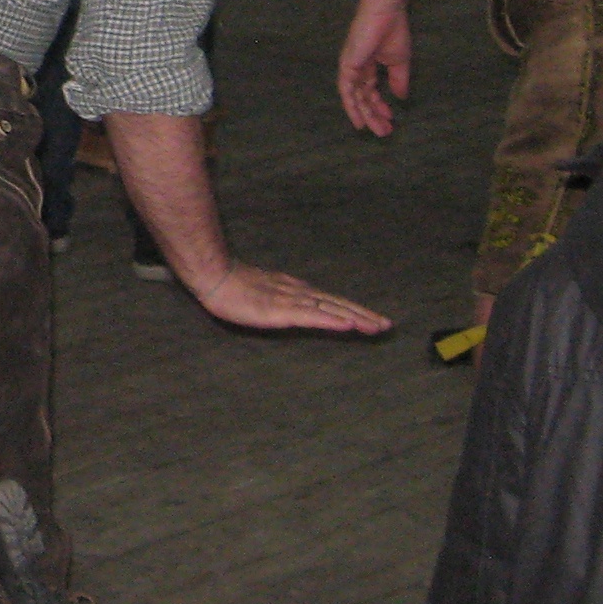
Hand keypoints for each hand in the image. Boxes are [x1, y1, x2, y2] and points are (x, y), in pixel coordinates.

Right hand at [188, 261, 390, 336]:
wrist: (215, 276)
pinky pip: (312, 317)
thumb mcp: (264, 294)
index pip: (331, 302)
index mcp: (296, 290)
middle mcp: (300, 293)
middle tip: (387, 325)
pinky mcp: (282, 310)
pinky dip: (332, 321)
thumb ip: (282, 301)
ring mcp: (292, 301)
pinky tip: (348, 325)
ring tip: (376, 327)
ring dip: (356, 319)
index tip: (373, 319)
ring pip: (331, 311)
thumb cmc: (233, 286)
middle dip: (364, 316)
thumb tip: (298, 308)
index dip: (354, 310)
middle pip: (338, 305)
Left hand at [337, 0, 412, 136]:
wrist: (385, 9)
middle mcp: (356, 67)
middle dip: (373, 114)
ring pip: (354, 97)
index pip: (370, 90)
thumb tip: (401, 98)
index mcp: (368, 64)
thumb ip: (398, 79)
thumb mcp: (399, 61)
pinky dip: (351, 105)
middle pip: (362, 96)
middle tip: (385, 132)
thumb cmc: (393, 29)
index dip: (379, 105)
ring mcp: (350, 66)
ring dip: (365, 114)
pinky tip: (359, 119)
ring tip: (376, 130)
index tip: (391, 118)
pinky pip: (346, 89)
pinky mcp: (347, 64)